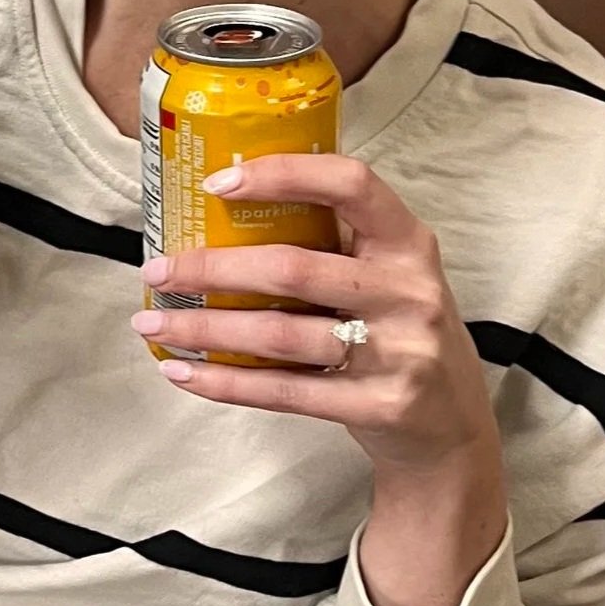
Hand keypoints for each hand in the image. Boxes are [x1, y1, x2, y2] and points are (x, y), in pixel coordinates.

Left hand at [133, 153, 505, 605]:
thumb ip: (335, 243)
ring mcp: (400, 353)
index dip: (283, 175)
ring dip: (204, 330)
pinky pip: (285, 391)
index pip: (351, 184)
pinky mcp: (380, 406)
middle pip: (293, 268)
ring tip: (153, 326)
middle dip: (211, 268)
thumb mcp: (389, 275)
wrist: (451, 430)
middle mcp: (409, 292)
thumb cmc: (400, 334)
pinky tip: (183, 372)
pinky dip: (225, 383)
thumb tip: (225, 210)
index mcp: (408, 243)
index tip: (216, 183)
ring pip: (279, 334)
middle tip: (156, 270)